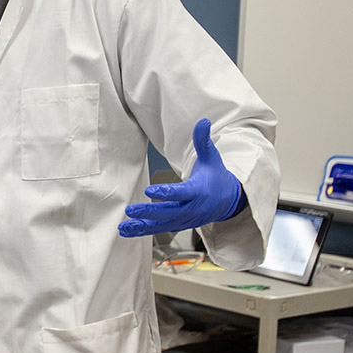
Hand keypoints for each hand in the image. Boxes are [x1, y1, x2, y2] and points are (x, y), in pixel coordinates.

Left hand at [119, 119, 244, 237]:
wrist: (227, 201)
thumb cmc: (216, 177)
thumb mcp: (212, 158)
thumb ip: (203, 141)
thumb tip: (203, 121)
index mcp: (199, 191)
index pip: (182, 192)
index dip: (167, 192)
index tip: (150, 190)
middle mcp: (192, 208)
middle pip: (169, 212)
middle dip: (150, 212)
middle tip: (131, 210)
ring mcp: (185, 219)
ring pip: (162, 224)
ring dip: (142, 225)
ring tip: (124, 225)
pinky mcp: (179, 225)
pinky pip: (159, 229)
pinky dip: (143, 231)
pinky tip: (126, 230)